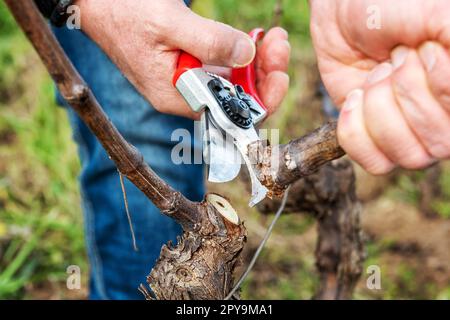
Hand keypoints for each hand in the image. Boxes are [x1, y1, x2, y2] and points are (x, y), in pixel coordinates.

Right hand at [76, 0, 289, 118]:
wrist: (96, 5)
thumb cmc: (124, 13)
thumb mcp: (169, 24)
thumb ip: (209, 41)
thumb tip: (247, 54)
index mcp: (178, 97)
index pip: (230, 114)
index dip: (262, 98)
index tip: (279, 72)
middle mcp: (185, 95)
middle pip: (237, 98)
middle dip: (265, 73)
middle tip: (278, 41)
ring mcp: (187, 81)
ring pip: (233, 82)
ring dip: (258, 61)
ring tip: (272, 36)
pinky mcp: (188, 66)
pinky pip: (222, 68)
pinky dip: (241, 54)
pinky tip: (254, 38)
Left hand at [310, 0, 449, 173]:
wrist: (346, 9)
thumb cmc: (402, 5)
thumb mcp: (443, 18)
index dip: (438, 85)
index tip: (424, 48)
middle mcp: (446, 119)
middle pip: (437, 146)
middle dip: (405, 92)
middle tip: (396, 58)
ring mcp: (411, 132)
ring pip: (406, 157)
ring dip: (380, 107)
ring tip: (377, 73)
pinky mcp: (373, 137)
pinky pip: (373, 162)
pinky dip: (356, 129)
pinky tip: (355, 97)